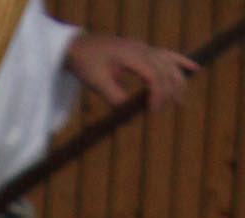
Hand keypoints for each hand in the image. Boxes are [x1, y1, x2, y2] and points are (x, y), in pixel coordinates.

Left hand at [64, 32, 195, 107]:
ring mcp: (144, 48)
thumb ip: (114, 98)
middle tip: (172, 109)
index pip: (153, 75)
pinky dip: (180, 62)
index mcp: (132, 55)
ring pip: (169, 62)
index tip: (153, 112)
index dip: (157, 94)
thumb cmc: (85, 63)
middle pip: (164, 69)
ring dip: (178, 80)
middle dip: (170, 90)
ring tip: (182, 99)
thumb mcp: (97, 83)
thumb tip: (130, 118)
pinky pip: (166, 55)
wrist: (78, 46)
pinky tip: (194, 69)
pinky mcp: (143, 51)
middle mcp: (142, 49)